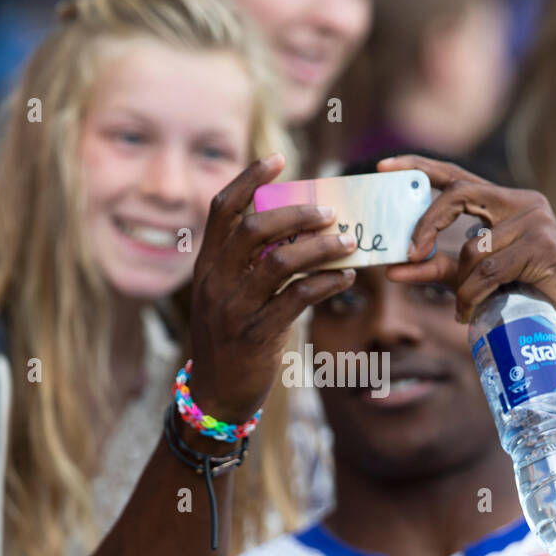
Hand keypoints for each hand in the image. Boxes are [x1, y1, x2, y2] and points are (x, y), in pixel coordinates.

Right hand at [186, 153, 359, 422]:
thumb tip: (295, 232)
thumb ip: (248, 265)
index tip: (280, 159)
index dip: (249, 179)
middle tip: (330, 211)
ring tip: (349, 243)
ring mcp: (234, 308)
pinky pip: (297, 298)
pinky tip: (347, 278)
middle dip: (295, 212)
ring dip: (319, 247)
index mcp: (207, 265)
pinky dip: (327, 283)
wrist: (215, 396)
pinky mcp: (257, 334)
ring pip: (278, 261)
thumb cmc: (230, 340)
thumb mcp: (227, 296)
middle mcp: (215, 281)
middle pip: (253, 228)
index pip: (222, 208)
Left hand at [376, 154, 555, 346]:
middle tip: (409, 252)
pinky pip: (491, 269)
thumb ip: (437, 269)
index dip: (418, 166)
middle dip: (428, 224)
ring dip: (462, 284)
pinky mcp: (545, 246)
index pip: (455, 175)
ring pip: (475, 246)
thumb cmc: (526, 292)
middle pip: (460, 194)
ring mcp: (537, 221)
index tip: (384, 166)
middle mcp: (522, 202)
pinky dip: (474, 295)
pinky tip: (471, 311)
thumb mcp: (474, 278)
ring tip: (463, 308)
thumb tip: (393, 270)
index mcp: (503, 202)